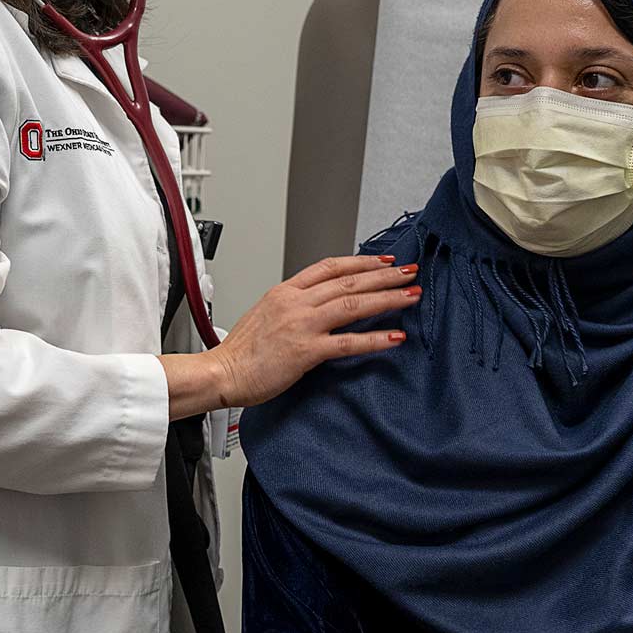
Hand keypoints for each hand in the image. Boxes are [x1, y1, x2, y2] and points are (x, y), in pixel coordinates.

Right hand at [172, 255, 418, 413]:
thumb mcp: (265, 314)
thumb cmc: (239, 352)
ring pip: (353, 304)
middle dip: (384, 275)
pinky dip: (375, 338)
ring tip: (411, 295)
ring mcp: (302, 325)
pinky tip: (395, 336)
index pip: (330, 266)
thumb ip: (292, 307)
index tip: (383, 261)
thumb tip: (317, 307)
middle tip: (410, 271)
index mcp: (285, 291)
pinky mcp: (306, 351)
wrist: (220, 372)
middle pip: (348, 281)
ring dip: (387, 298)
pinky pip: (348, 342)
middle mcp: (296, 302)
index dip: (360, 262)